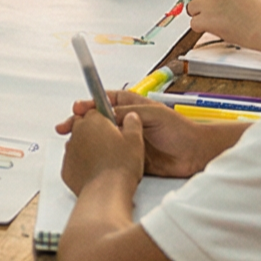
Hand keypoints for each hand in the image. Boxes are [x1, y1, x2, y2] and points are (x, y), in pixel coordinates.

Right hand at [56, 92, 220, 178]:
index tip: (76, 109)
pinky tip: (86, 159)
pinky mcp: (129, 158)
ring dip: (85, 141)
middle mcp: (126, 123)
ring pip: (100, 140)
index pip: (103, 101)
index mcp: (132, 107)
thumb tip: (105, 116)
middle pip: (97, 121)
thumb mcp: (152, 114)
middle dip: (79, 123)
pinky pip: (109, 156)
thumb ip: (127, 115)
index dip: (88, 104)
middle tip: (65, 128)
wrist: (195, 154)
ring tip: (71, 143)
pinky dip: (96, 157)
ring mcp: (126, 141)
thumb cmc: (180, 130)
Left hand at [60, 105, 145, 194]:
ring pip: (78, 144)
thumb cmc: (120, 166)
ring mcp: (69, 152)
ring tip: (104, 159)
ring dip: (88, 148)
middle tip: (109, 143)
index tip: (110, 125)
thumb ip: (132, 123)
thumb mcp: (135, 139)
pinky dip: (82, 165)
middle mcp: (77, 133)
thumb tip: (131, 117)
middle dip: (94, 132)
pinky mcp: (66, 169)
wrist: (106, 191)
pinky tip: (96, 171)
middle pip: (83, 126)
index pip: (94, 111)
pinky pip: (74, 162)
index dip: (104, 118)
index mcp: (93, 121)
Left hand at [183, 0, 260, 47]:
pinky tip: (216, 27)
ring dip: (200, 15)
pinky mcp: (205, 20)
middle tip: (217, 10)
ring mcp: (206, 4)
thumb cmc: (255, 9)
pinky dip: (202, 27)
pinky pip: (193, 23)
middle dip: (200, 2)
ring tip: (218, 19)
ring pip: (190, 8)